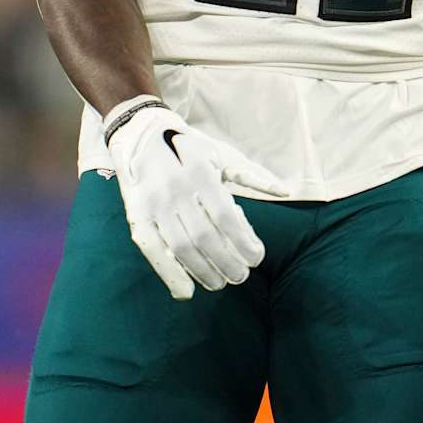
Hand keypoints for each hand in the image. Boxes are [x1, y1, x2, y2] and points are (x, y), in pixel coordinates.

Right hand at [104, 97, 290, 299]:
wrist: (140, 131)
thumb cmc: (189, 147)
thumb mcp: (221, 154)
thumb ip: (252, 176)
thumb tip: (286, 191)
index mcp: (202, 173)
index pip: (228, 218)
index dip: (244, 243)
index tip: (256, 258)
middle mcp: (177, 188)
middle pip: (206, 238)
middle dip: (228, 263)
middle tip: (241, 276)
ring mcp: (154, 202)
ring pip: (181, 247)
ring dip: (203, 272)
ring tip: (219, 282)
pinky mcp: (136, 213)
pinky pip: (151, 249)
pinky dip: (168, 274)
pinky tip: (185, 291)